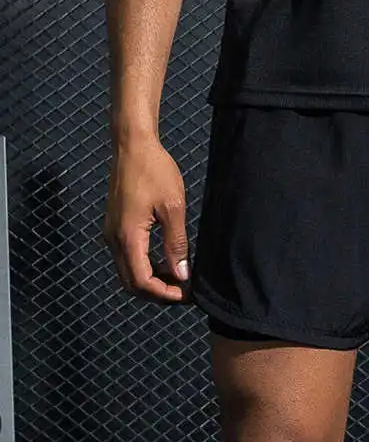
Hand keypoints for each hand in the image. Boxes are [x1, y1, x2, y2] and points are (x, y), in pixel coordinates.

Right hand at [102, 134, 192, 303]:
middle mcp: (114, 240)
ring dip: (150, 280)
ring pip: (127, 271)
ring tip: (177, 278)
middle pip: (131, 282)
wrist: (132, 145)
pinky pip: (127, 257)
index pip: (141, 282)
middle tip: (182, 292)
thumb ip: (176, 243)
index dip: (163, 294)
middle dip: (156, 292)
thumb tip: (182, 274)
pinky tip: (163, 260)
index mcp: (127, 237)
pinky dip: (144, 266)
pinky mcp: (114, 226)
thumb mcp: (172, 206)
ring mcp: (111, 233)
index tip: (185, 296)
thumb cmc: (154, 170)